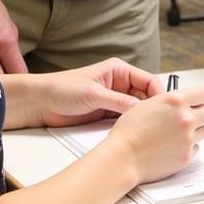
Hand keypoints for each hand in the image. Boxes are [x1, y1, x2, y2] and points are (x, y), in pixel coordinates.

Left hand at [34, 59, 165, 126]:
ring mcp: (113, 100)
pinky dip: (130, 125)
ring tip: (151, 130)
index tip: (165, 108)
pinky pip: (124, 119)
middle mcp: (119, 84)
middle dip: (152, 108)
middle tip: (161, 123)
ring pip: (136, 109)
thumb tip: (140, 109)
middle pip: (145, 96)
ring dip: (141, 118)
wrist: (39, 103)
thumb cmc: (62, 89)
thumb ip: (118, 101)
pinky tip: (136, 132)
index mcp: (119, 71)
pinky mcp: (105, 114)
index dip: (158, 93)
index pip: (148, 80)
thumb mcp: (93, 93)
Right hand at [106, 86, 203, 184]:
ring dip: (196, 130)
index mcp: (176, 100)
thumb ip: (171, 101)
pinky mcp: (186, 156)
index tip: (195, 102)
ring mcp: (188, 138)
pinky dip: (187, 147)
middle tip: (189, 118)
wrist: (122, 157)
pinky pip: (196, 148)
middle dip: (202, 113)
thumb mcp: (148, 104)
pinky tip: (172, 147)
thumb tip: (184, 101)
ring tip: (177, 134)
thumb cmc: (129, 131)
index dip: (199, 98)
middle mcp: (185, 118)